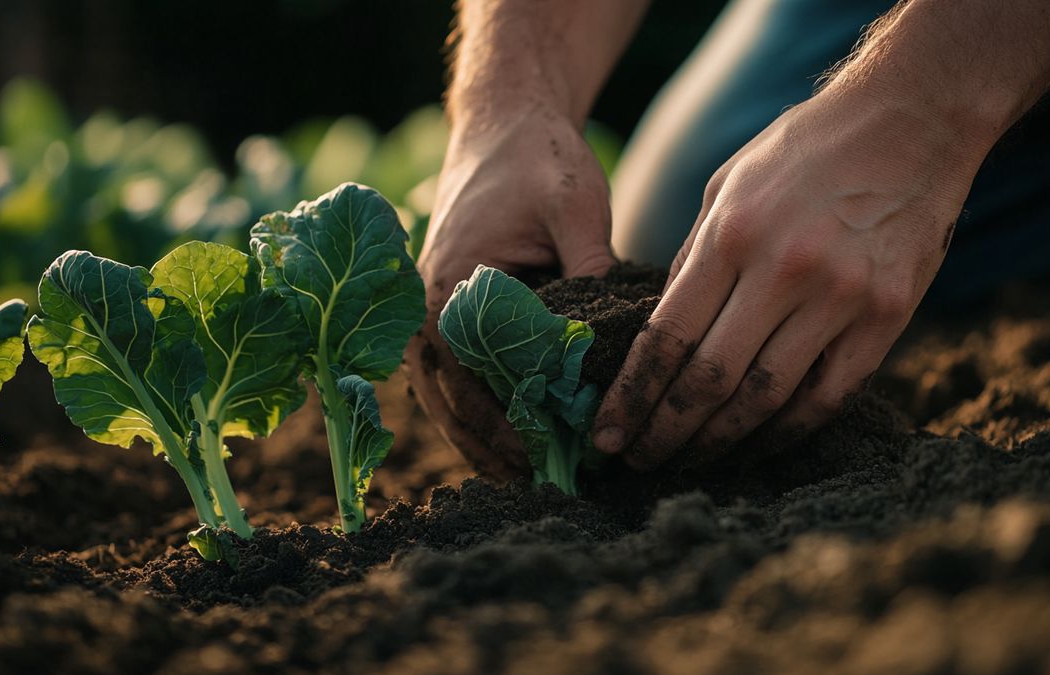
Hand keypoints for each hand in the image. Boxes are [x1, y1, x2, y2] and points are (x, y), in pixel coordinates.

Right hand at [403, 105, 615, 480]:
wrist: (503, 123)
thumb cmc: (538, 160)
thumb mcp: (575, 208)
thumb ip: (592, 271)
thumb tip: (623, 345)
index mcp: (449, 289)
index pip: (474, 382)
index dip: (514, 427)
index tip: (555, 459)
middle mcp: (426, 310)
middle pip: (455, 404)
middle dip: (500, 447)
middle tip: (550, 485)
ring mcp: (431, 314)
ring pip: (449, 400)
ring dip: (486, 439)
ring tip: (532, 477)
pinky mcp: (448, 314)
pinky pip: (456, 378)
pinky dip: (480, 412)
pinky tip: (517, 440)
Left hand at [592, 87, 987, 469]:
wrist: (912, 120)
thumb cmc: (805, 149)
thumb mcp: (728, 184)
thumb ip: (693, 258)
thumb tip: (663, 329)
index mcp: (731, 234)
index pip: (667, 337)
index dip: (632, 395)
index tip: (608, 434)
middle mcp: (783, 270)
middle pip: (710, 379)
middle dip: (666, 431)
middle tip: (639, 462)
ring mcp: (840, 297)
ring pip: (766, 399)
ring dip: (720, 442)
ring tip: (689, 462)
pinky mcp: (886, 316)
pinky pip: (828, 395)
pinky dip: (787, 431)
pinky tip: (756, 445)